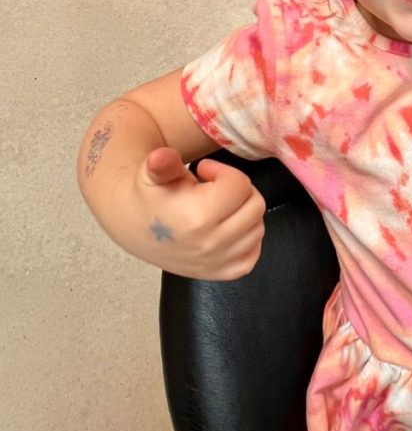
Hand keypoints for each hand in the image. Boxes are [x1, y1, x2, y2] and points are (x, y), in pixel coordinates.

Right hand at [130, 147, 265, 279]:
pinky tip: (230, 228)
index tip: (205, 171)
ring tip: (219, 207)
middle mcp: (211, 243)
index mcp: (197, 218)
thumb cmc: (149, 197)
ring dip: (244, 213)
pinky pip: (252, 256)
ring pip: (258, 228)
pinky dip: (247, 241)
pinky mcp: (219, 273)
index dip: (223, 171)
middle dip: (238, 190)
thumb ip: (163, 164)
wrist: (133, 227)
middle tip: (215, 188)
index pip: (239, 185)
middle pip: (255, 205)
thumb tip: (161, 156)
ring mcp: (218, 262)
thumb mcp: (153, 174)